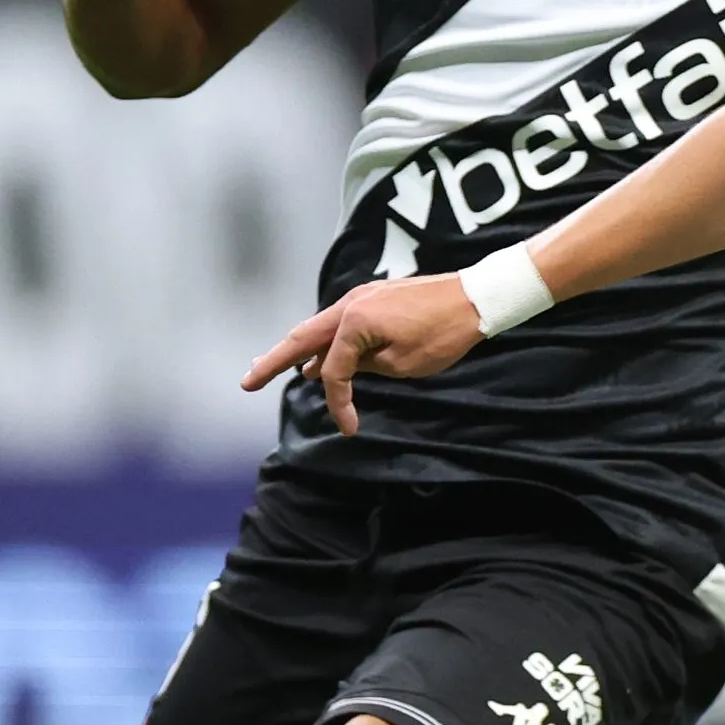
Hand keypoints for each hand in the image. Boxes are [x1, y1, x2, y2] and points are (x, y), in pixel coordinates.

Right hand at [242, 276, 484, 433]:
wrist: (477, 297)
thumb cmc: (444, 333)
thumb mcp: (402, 363)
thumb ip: (366, 366)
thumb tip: (343, 367)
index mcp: (354, 321)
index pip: (332, 370)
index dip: (337, 403)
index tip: (350, 428)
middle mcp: (350, 303)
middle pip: (302, 338)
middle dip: (272, 362)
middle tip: (247, 382)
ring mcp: (361, 296)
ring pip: (319, 328)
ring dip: (297, 350)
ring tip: (270, 368)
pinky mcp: (374, 297)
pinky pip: (339, 324)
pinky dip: (324, 342)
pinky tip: (315, 358)